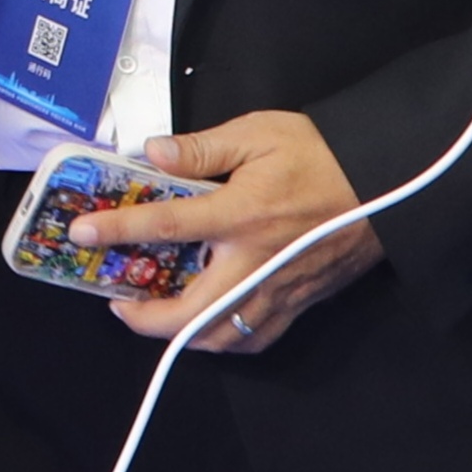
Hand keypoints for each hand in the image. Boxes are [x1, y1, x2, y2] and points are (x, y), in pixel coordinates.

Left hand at [100, 112, 377, 351]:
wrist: (392, 183)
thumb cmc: (324, 153)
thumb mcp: (259, 132)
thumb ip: (202, 148)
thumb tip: (154, 155)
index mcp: (241, 214)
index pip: (165, 227)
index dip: (116, 231)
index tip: (79, 234)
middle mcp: (256, 262)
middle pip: (189, 312)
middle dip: (145, 318)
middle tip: (119, 303)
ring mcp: (280, 288)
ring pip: (222, 336)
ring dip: (183, 334)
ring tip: (159, 315)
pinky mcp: (303, 301)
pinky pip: (257, 336)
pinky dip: (226, 338)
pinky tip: (211, 322)